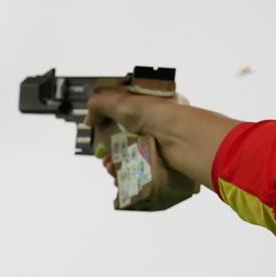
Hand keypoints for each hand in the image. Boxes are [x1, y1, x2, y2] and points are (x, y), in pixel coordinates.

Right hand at [85, 88, 197, 210]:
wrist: (186, 141)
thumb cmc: (160, 116)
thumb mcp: (122, 101)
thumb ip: (99, 105)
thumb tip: (90, 118)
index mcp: (154, 104)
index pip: (127, 110)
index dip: (110, 119)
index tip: (98, 128)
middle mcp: (159, 124)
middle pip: (126, 136)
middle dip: (109, 146)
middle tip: (101, 153)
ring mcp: (162, 145)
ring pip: (132, 156)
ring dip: (116, 161)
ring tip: (110, 166)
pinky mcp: (163, 164)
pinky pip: (141, 170)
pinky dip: (127, 174)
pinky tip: (119, 175)